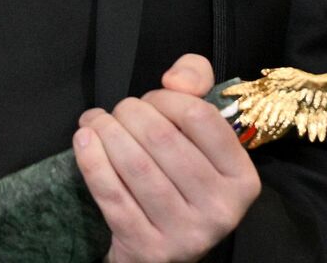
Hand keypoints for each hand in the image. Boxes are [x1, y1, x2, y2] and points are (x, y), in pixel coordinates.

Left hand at [73, 53, 260, 262]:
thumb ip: (196, 83)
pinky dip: (92, 161)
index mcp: (241, 178)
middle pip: (162, 138)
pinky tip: (84, 141)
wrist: (165, 249)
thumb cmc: (182, 179)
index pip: (199, 116)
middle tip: (120, 112)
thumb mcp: (201, 134)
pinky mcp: (148, 247)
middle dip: (130, 113)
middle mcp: (219, 208)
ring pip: (135, 165)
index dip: (166, 98)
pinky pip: (112, 195)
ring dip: (106, 132)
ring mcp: (185, 232)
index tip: (151, 101)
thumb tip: (174, 80)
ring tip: (95, 122)